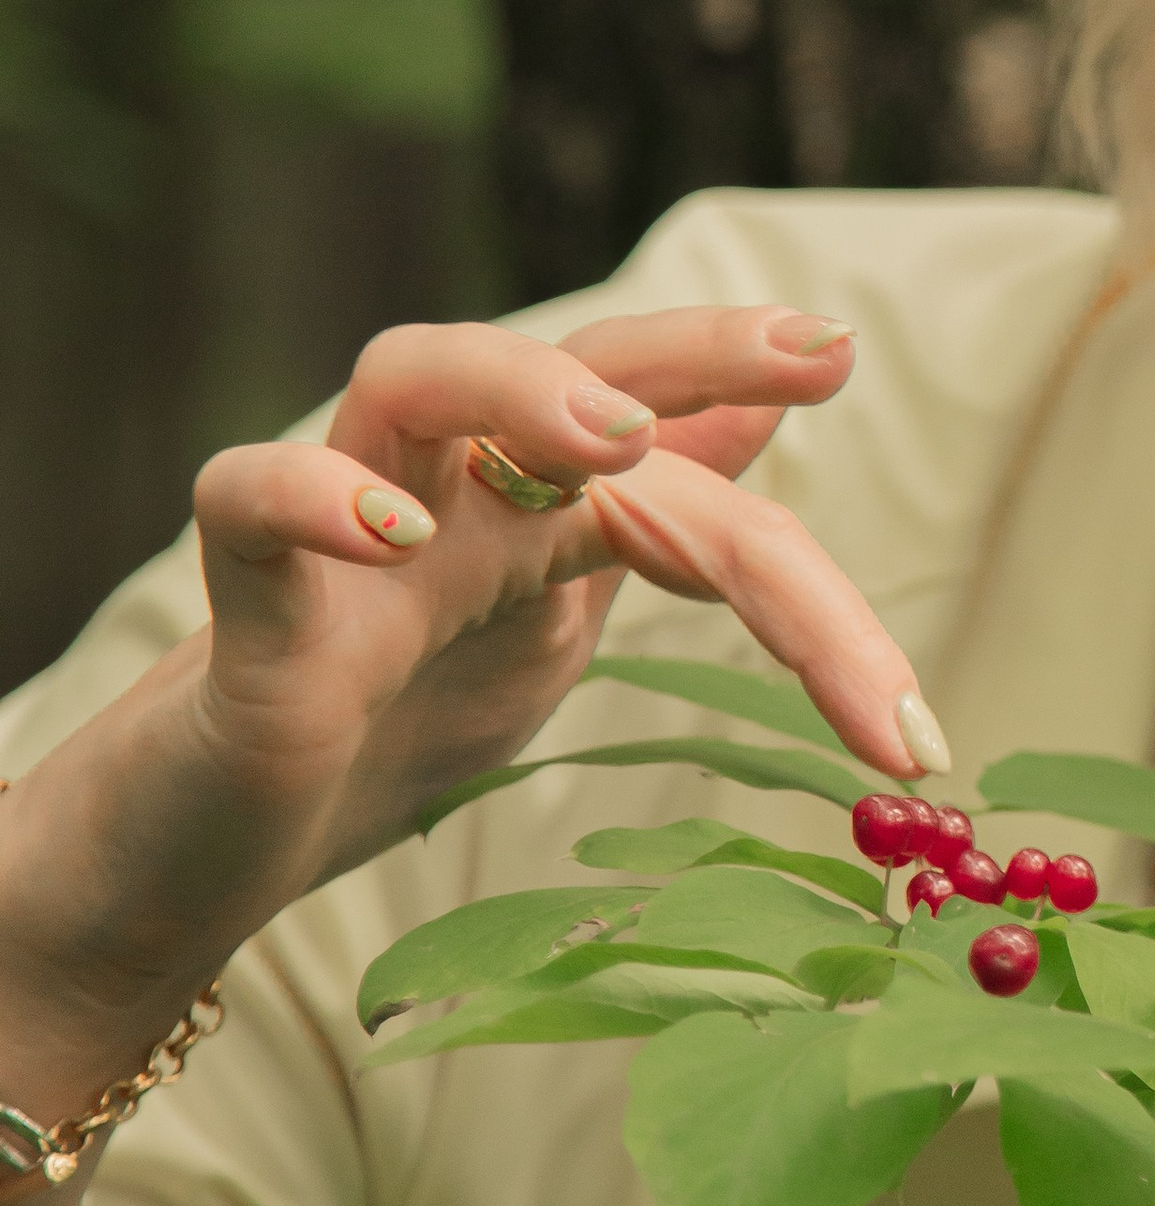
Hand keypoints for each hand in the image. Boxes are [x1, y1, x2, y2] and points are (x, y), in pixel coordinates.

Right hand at [0, 302, 928, 1139]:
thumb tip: (771, 418)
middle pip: (568, 365)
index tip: (910, 727)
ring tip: (612, 435)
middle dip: (693, 346)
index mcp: (534, 514)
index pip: (686, 488)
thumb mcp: (544, 626)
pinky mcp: (245, 614)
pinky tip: (393, 534)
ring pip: (406, 372)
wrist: (193, 859)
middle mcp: (448, 493)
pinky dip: (315, 494)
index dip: (803, 584)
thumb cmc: (369, 728)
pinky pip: (247, 499)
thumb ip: (647, 529)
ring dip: (516, 382)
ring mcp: (342, 542)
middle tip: (819, 355)